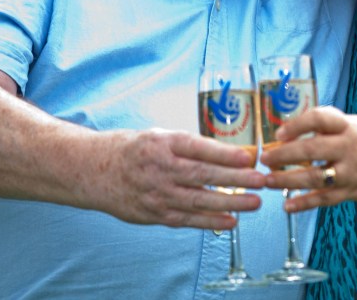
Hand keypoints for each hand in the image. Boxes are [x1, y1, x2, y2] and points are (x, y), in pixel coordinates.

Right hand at [85, 128, 267, 229]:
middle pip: (202, 175)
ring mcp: (156, 193)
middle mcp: (160, 168)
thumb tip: (230, 152)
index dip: (224, 153)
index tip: (248, 156)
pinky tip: (231, 220)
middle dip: (235, 179)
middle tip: (260, 180)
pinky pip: (187, 219)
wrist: (95, 170)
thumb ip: (190, 144)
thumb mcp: (160, 135)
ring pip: (198, 200)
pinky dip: (210, 222)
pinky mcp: (154, 213)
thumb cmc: (135, 149)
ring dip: (230, 203)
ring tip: (255, 203)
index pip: (198, 148)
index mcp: (162, 143)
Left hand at [260, 107, 356, 211]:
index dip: (296, 124)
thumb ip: (332, 125)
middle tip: (264, 159)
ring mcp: (352, 172)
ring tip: (268, 181)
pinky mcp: (354, 192)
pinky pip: (326, 200)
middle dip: (283, 155)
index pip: (320, 119)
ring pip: (315, 178)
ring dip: (287, 181)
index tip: (278, 133)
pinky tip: (287, 206)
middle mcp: (350, 148)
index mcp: (351, 126)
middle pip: (311, 149)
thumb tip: (296, 128)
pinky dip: (304, 204)